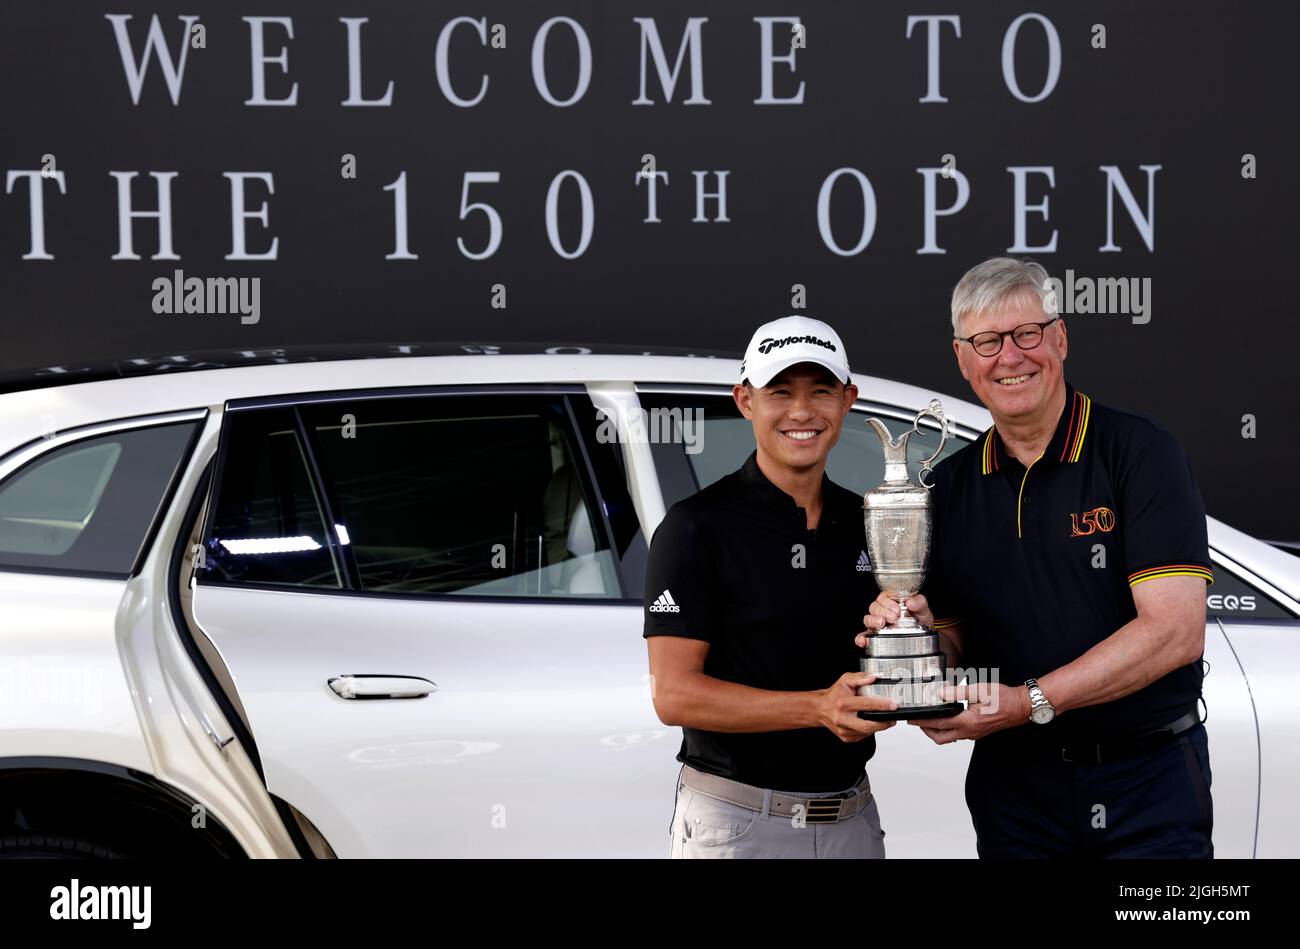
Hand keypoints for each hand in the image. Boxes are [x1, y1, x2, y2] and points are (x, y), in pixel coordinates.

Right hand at [814, 673, 898, 741]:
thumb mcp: (845, 680)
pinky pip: (862, 736)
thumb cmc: (834, 694)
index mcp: (843, 703)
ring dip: (878, 727)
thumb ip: (860, 677)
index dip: (882, 705)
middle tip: (892, 718)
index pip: (867, 704)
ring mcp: (844, 730)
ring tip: (883, 719)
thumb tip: (874, 678)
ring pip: (867, 732)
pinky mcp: (845, 738)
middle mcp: (842, 718)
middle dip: (884, 723)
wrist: (820, 708)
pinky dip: (869, 730)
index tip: (893, 705)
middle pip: (868, 726)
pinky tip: (869, 723)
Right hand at [855, 592, 933, 649]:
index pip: (884, 597)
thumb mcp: (923, 608)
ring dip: (873, 621)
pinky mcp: (875, 635)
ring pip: (868, 618)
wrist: (924, 633)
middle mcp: (883, 610)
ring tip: (881, 624)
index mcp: (891, 600)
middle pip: (874, 607)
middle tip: (893, 618)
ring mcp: (878, 623)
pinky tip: (864, 641)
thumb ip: (919, 602)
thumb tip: (911, 602)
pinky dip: (862, 638)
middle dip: (882, 612)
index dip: (888, 602)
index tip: (897, 609)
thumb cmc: (920, 618)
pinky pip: (864, 635)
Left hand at [907, 682, 1029, 743]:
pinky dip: (948, 729)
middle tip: (917, 721)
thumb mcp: (979, 690)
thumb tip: (940, 694)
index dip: (922, 721)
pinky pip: (958, 735)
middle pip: (940, 737)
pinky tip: (947, 718)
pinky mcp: (978, 732)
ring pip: (949, 738)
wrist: (1022, 707)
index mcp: (967, 722)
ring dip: (937, 730)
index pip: (938, 723)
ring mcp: (974, 734)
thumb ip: (957, 692)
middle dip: (926, 730)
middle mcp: (969, 732)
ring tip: (929, 718)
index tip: (911, 718)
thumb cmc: (1004, 699)